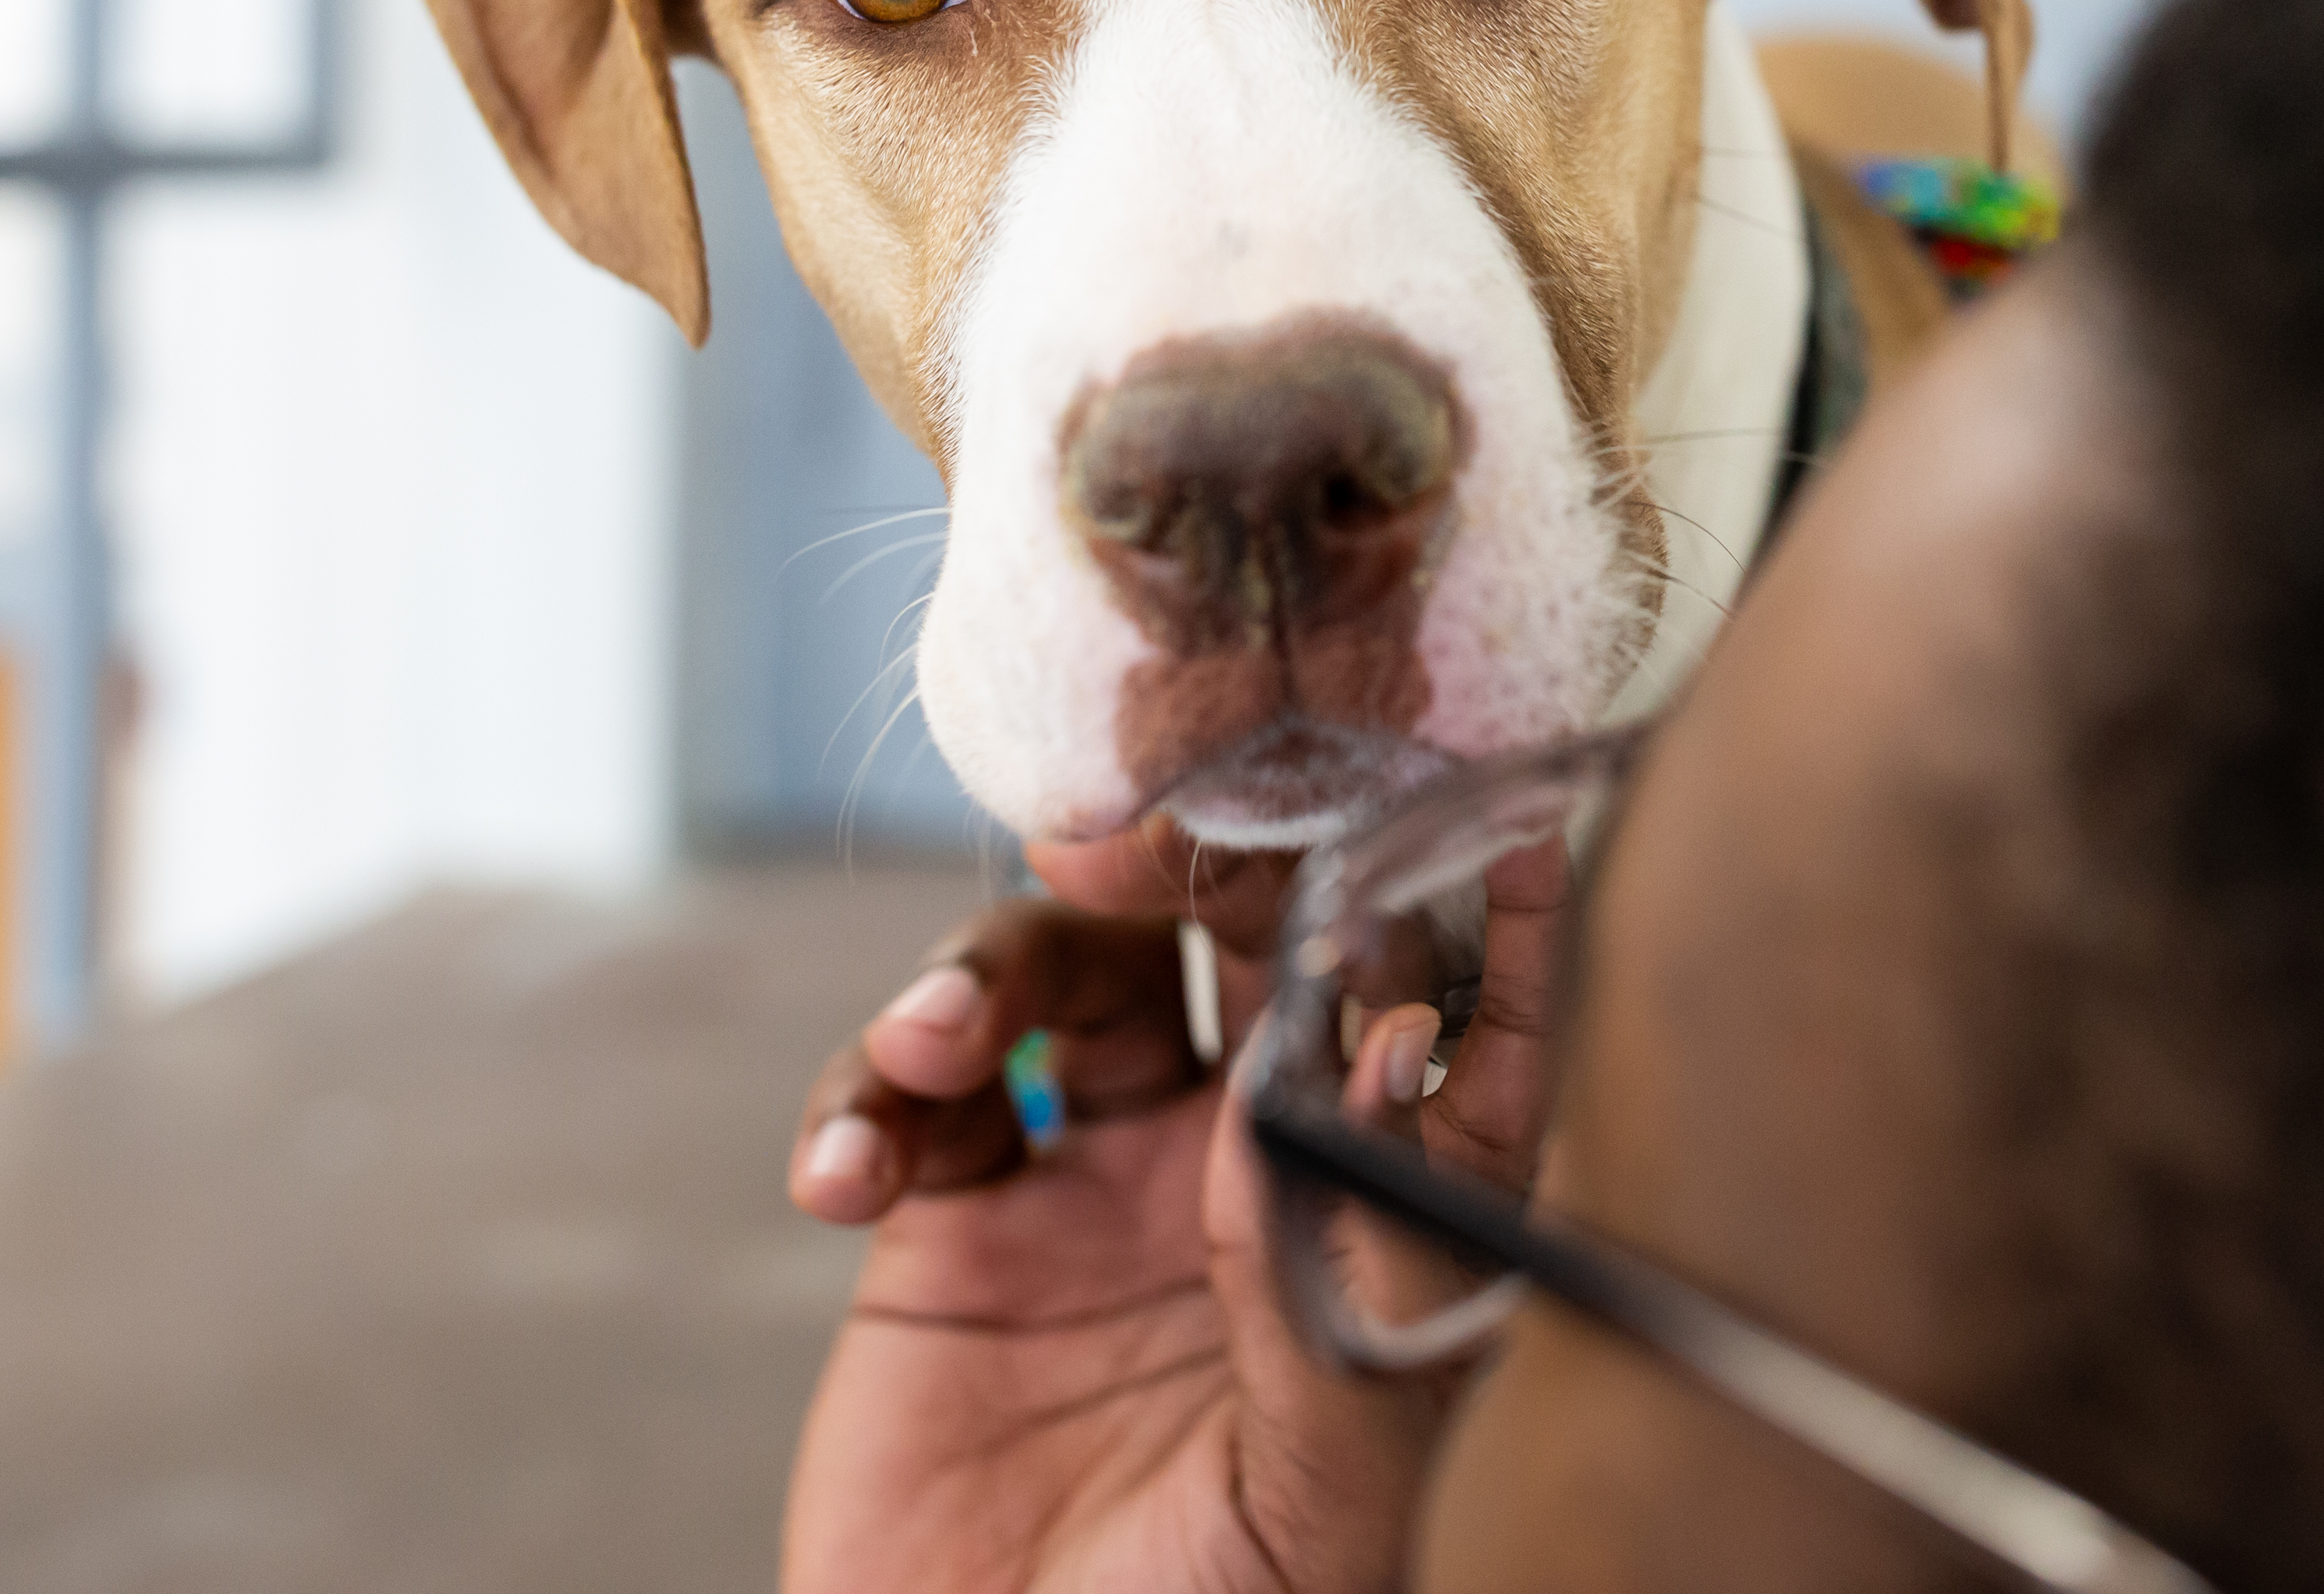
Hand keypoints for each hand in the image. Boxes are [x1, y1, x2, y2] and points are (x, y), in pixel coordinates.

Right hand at [779, 841, 1569, 1593]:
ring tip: (930, 1038)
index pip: (1448, 1043)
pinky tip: (841, 1173)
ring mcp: (1095, 1189)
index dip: (1473, 931)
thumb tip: (1370, 1064)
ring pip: (1064, 976)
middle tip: (1125, 837)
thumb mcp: (1323, 1502)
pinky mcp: (951, 1231)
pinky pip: (908, 1098)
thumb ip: (1345, 1297)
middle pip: (1244, 949)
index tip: (1482, 822)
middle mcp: (1245, 1179)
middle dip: (1196, 869)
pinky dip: (865, 1098)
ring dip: (987, 966)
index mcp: (1367, 1237)